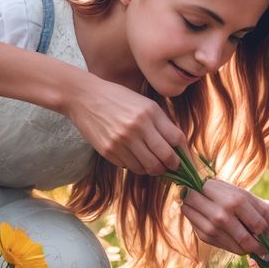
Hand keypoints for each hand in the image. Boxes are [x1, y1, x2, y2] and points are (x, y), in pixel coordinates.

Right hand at [65, 75, 186, 175]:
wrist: (84, 98)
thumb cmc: (118, 99)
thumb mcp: (144, 103)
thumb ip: (161, 122)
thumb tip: (177, 146)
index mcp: (150, 113)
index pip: (176, 139)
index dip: (184, 152)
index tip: (184, 158)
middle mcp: (138, 127)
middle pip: (165, 157)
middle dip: (172, 166)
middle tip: (172, 167)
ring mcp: (122, 141)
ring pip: (148, 167)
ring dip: (155, 170)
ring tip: (155, 165)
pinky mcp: (109, 151)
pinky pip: (130, 167)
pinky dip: (137, 167)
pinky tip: (137, 159)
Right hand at [181, 178, 268, 258]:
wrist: (192, 192)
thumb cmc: (224, 193)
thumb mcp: (242, 193)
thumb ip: (259, 203)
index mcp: (237, 200)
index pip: (260, 225)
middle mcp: (223, 213)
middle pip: (248, 240)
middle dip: (260, 250)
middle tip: (267, 254)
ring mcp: (211, 225)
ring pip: (237, 248)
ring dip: (249, 250)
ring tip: (254, 248)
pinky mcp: (203, 235)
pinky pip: (227, 248)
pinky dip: (236, 249)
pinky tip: (239, 244)